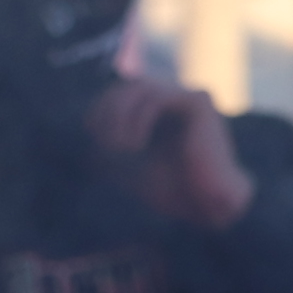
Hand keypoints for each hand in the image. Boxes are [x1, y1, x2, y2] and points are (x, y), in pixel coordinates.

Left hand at [90, 72, 253, 230]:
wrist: (206, 207)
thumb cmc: (169, 192)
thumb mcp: (126, 164)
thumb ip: (110, 141)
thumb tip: (86, 124)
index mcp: (158, 112)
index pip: (119, 93)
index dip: (99, 111)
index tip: (94, 141)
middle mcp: (173, 99)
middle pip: (126, 85)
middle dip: (107, 113)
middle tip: (105, 145)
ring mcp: (186, 97)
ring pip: (139, 86)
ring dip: (120, 116)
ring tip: (120, 148)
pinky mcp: (199, 102)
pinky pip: (157, 97)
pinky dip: (139, 118)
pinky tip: (135, 144)